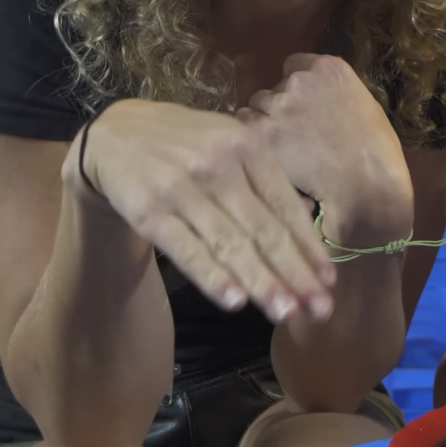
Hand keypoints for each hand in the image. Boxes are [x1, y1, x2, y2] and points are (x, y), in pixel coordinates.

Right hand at [72, 99, 336, 323]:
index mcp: (248, 146)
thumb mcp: (232, 146)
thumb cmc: (189, 147)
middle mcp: (218, 163)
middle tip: (319, 309)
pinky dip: (212, 276)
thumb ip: (267, 183)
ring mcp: (181, 186)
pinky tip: (235, 300)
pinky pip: (186, 249)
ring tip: (285, 312)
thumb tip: (310, 221)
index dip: (308, 246)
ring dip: (261, 282)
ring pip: (229, 243)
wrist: (117, 134)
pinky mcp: (148, 208)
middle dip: (294, 273)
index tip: (328, 281)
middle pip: (263, 229)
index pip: (285, 206)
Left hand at [238, 54, 413, 243]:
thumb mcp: (363, 106)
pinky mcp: (259, 133)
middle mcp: (298, 81)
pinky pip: (242, 130)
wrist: (367, 186)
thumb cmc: (377, 153)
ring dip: (263, 126)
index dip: (296, 90)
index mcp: (327, 69)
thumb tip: (314, 100)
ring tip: (283, 152)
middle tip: (293, 137)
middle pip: (273, 90)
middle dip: (279, 109)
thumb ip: (332, 94)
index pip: (294, 65)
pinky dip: (252, 144)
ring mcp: (276, 105)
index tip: (301, 108)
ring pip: (253, 109)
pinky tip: (271, 159)